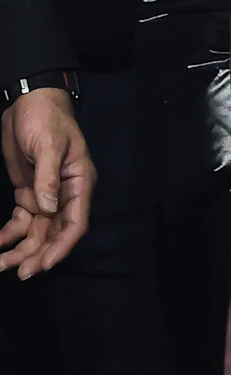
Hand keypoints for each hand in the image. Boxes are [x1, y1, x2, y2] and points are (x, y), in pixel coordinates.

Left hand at [0, 90, 95, 277]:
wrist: (28, 102)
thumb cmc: (45, 119)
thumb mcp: (48, 144)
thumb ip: (47, 176)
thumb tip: (48, 208)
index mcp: (79, 182)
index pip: (76, 222)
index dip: (61, 247)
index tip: (42, 264)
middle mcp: (64, 195)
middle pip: (55, 234)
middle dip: (38, 254)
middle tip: (20, 273)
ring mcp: (45, 196)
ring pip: (36, 233)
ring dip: (21, 251)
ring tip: (1, 264)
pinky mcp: (28, 195)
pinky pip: (20, 223)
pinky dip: (8, 236)